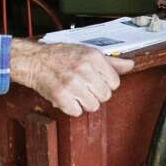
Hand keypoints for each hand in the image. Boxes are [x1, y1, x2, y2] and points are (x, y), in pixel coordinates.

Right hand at [10, 40, 133, 116]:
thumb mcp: (87, 52)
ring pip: (93, 106)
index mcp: (93, 57)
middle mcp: (84, 69)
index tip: (95, 81)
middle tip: (84, 87)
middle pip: (105, 96)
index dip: (106, 84)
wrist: (35, 60)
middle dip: (96, 94)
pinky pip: (77, 112)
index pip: (115, 82)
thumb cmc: (62, 56)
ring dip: (84, 102)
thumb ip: (111, 61)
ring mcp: (72, 83)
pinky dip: (71, 108)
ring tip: (75, 92)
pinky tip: (67, 97)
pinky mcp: (61, 96)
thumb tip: (130, 65)